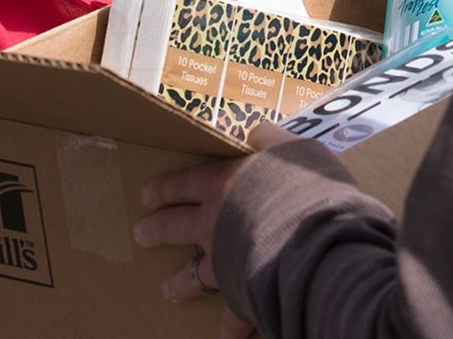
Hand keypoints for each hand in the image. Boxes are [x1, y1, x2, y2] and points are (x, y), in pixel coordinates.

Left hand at [133, 122, 297, 338]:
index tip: (147, 195)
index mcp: (222, 185)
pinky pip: (234, 320)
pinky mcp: (243, 294)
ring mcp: (225, 262)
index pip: (184, 184)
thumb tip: (256, 133)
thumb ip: (270, 139)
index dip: (165, 188)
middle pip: (175, 226)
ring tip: (168, 289)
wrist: (311, 235)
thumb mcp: (290, 146)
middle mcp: (214, 224)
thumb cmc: (303, 183)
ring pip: (193, 275)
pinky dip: (230, 332)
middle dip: (156, 229)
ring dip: (180, 283)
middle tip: (141, 234)